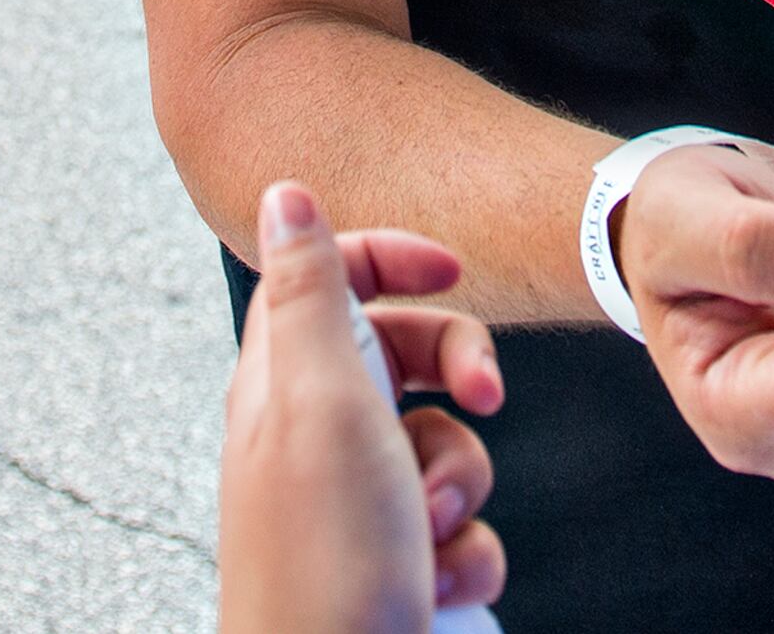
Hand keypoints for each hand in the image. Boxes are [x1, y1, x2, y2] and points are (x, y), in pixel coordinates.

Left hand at [219, 182, 506, 633]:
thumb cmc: (327, 559)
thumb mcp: (320, 399)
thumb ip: (311, 292)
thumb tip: (283, 192)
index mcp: (283, 380)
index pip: (329, 277)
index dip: (391, 257)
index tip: (452, 270)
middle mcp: (317, 435)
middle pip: (407, 354)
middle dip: (460, 376)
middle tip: (489, 399)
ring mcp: (360, 503)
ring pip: (449, 444)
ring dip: (463, 484)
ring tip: (431, 531)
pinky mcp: (399, 562)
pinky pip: (464, 526)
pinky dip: (467, 552)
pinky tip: (438, 581)